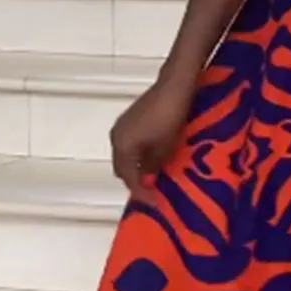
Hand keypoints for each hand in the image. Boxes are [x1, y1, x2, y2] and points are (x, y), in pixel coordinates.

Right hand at [110, 75, 193, 192]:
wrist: (174, 87)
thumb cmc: (170, 118)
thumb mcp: (165, 147)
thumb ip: (154, 167)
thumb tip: (148, 180)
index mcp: (122, 147)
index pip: (128, 177)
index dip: (141, 192)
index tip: (154, 204)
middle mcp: (116, 137)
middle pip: (122, 168)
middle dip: (136, 181)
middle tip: (153, 192)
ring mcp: (122, 127)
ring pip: (126, 156)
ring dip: (138, 168)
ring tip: (155, 178)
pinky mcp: (131, 119)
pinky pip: (131, 145)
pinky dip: (139, 155)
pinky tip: (154, 159)